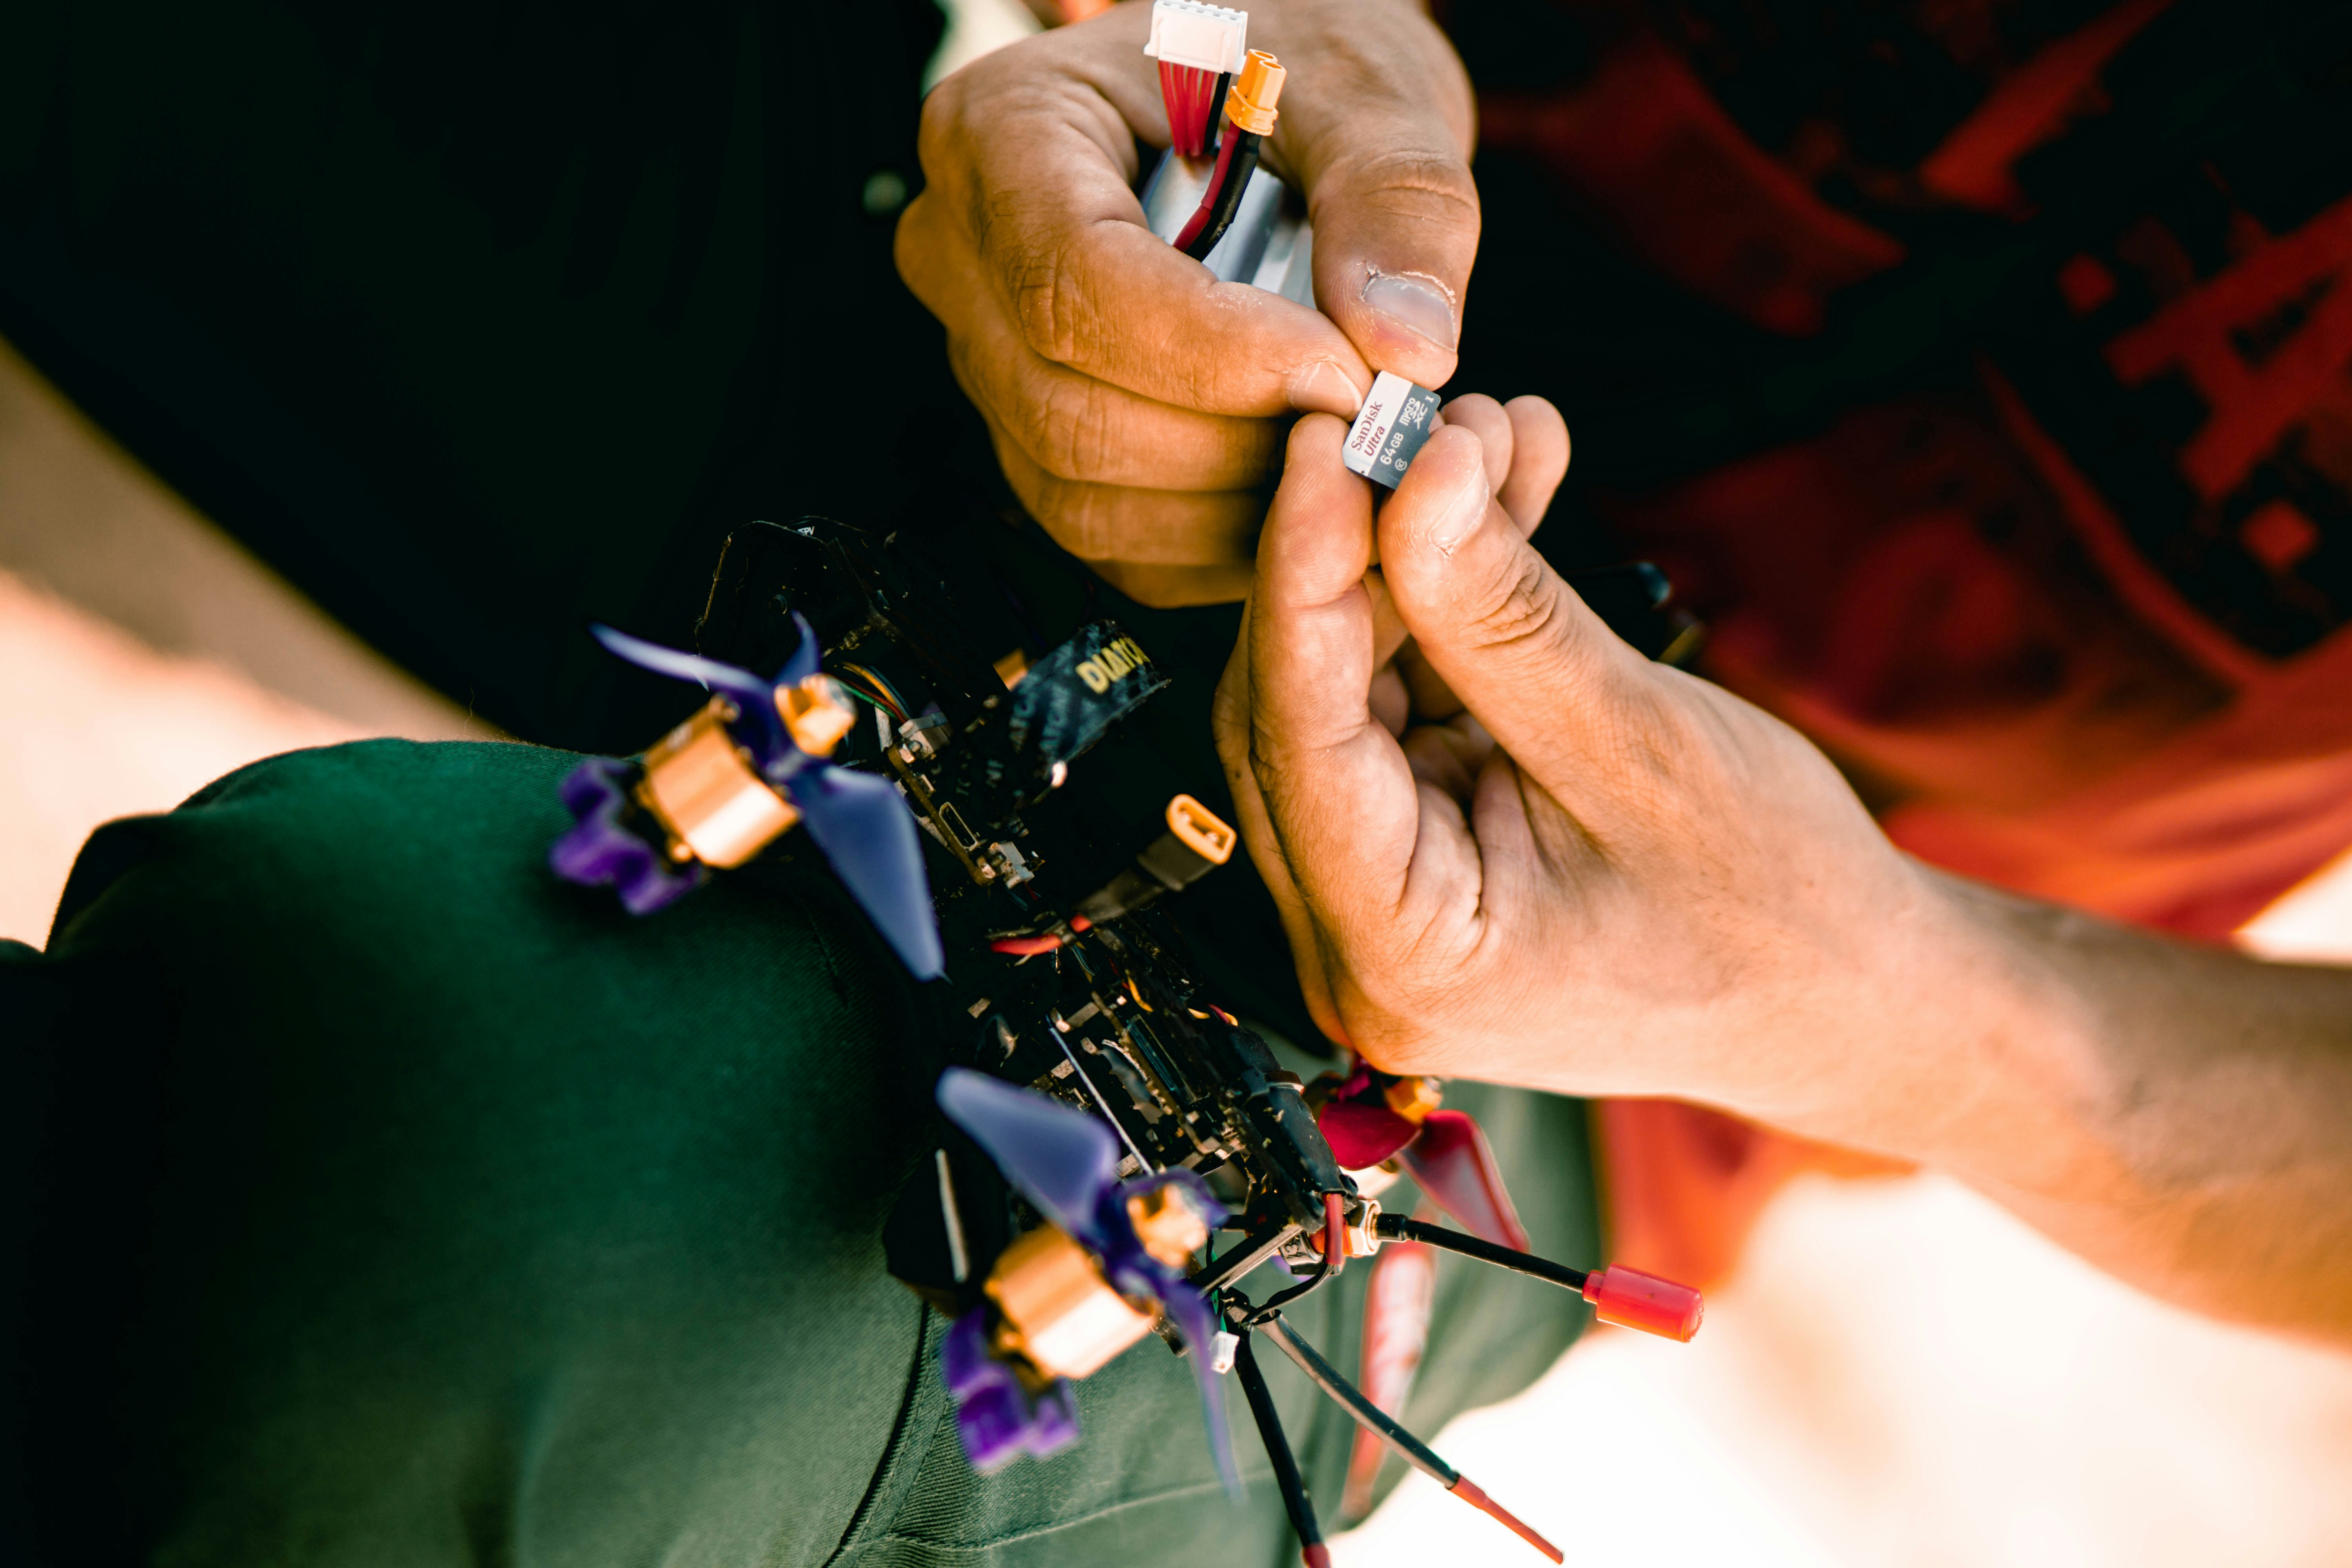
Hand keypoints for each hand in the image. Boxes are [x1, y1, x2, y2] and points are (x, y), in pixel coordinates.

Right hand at [897, 0, 1476, 605]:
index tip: (1348, 374)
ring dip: (1233, 504)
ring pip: (1082, 494)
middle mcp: (960, 254)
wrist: (1266, 102)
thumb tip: (1408, 349)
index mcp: (1002, 131)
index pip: (1075, 284)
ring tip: (1345, 451)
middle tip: (1370, 424)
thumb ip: (1398, 200)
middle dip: (1237, 444)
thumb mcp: (1365, 87)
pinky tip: (1303, 490)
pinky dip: (1219, 543)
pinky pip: (1111, 542)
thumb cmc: (1293, 70)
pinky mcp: (1031, 445)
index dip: (1217, 357)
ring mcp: (985, 360)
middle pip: (1068, 409)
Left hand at [1212, 405, 1955, 1128]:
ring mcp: (1379, 900)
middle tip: (1421, 421)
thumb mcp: (1636, 741)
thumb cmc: (1772, 906)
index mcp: (1399, 961)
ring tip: (1486, 437)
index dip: (1301, 574)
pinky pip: (1399, 702)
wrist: (1851, 990)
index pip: (1296, 741)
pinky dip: (1445, 607)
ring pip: (1343, 692)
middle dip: (1359, 554)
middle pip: (1295, 713)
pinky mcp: (1417, 846)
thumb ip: (1501, 616)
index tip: (1323, 442)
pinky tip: (1499, 499)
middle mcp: (1356, 947)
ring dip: (1407, 562)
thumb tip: (1415, 475)